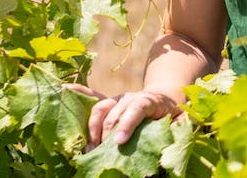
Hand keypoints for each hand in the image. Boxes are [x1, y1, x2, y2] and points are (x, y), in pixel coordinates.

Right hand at [64, 84, 179, 149]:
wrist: (166, 98)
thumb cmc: (175, 113)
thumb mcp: (183, 119)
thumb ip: (180, 125)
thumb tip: (177, 132)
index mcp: (151, 100)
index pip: (137, 108)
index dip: (127, 124)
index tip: (118, 142)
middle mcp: (131, 97)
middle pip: (115, 113)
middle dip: (106, 135)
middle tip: (100, 154)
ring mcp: (117, 99)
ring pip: (101, 109)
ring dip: (93, 129)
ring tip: (90, 149)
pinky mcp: (108, 103)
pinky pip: (91, 99)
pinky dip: (77, 93)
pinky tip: (63, 91)